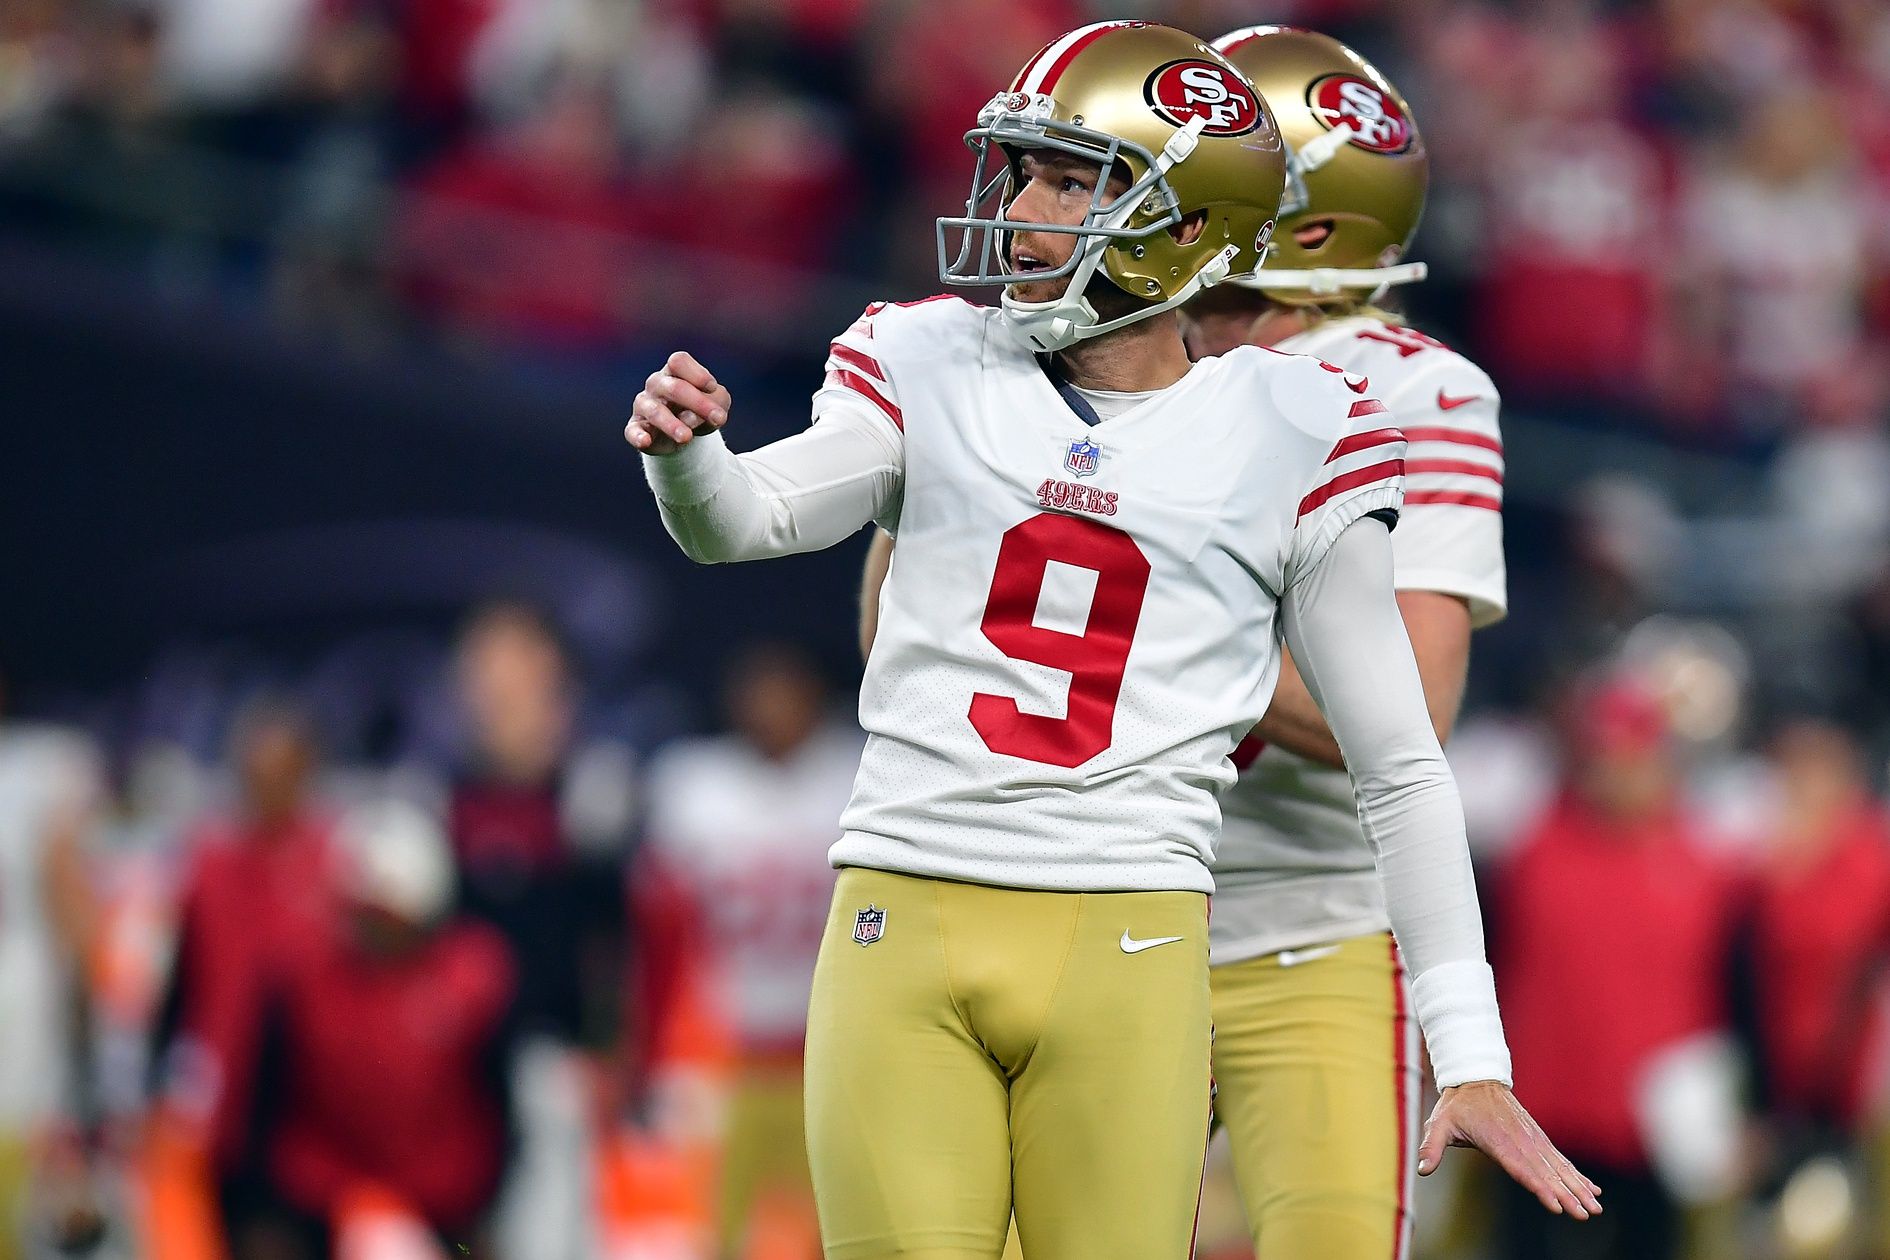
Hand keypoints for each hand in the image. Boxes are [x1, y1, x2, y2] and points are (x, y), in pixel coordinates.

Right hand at [626, 351, 730, 454]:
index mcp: (675, 372)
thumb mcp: (718, 403)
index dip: (696, 374)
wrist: (685, 434)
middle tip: (718, 418)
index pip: (679, 362)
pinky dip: (638, 436)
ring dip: (672, 424)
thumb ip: (717, 403)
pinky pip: (632, 430)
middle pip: (673, 387)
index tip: (712, 387)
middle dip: (698, 403)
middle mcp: (657, 384)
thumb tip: (700, 417)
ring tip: (687, 437)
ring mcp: (644, 405)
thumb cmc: (701, 410)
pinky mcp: (636, 427)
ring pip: (655, 411)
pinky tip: (646, 441)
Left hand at [1418, 1080, 1602, 1219]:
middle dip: (1568, 1195)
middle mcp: (1520, 1142)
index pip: (1521, 1169)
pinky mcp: (1537, 1138)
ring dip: (1578, 1188)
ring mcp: (1532, 1140)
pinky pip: (1560, 1160)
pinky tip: (1592, 1189)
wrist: (1477, 1078)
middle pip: (1547, 1173)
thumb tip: (1422, 1169)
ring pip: (1559, 1168)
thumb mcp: (1439, 1123)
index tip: (1557, 1204)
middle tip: (1586, 1214)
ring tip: (1595, 1207)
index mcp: (1498, 1142)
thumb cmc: (1457, 1105)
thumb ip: (1430, 1147)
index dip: (1540, 1188)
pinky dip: (1576, 1174)